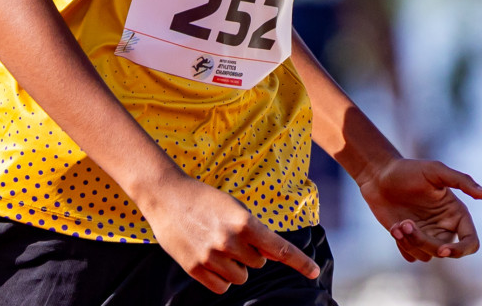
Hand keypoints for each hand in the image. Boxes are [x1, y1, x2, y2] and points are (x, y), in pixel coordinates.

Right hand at [138, 172, 321, 293]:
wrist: (166, 195)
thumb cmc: (203, 199)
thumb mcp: (233, 207)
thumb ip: (254, 231)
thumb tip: (270, 255)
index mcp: (244, 222)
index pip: (279, 248)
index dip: (300, 262)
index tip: (315, 272)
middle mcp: (230, 241)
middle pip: (258, 263)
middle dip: (250, 253)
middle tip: (230, 235)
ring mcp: (211, 256)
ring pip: (241, 277)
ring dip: (235, 266)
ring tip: (217, 246)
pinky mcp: (195, 268)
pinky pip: (222, 286)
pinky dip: (220, 278)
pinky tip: (209, 259)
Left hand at [357, 158, 481, 262]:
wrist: (379, 176)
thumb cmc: (408, 170)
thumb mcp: (435, 171)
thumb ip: (461, 181)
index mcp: (456, 213)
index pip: (470, 242)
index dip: (461, 250)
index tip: (442, 250)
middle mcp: (444, 227)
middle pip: (443, 251)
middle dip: (423, 241)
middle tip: (405, 223)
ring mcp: (427, 235)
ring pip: (427, 256)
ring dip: (411, 242)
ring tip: (398, 224)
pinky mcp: (410, 240)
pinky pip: (412, 256)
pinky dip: (402, 246)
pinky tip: (394, 228)